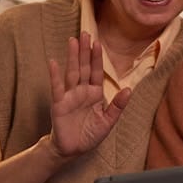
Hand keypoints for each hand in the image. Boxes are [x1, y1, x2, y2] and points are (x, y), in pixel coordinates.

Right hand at [48, 33, 130, 158]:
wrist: (72, 150)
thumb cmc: (89, 136)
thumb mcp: (107, 122)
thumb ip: (117, 106)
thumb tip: (129, 89)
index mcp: (94, 94)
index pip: (96, 72)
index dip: (97, 58)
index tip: (98, 42)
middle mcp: (81, 92)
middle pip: (84, 67)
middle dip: (85, 51)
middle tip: (85, 33)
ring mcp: (69, 96)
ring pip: (72, 73)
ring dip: (72, 57)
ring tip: (73, 41)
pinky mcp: (59, 104)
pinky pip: (57, 88)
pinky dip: (55, 75)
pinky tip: (54, 62)